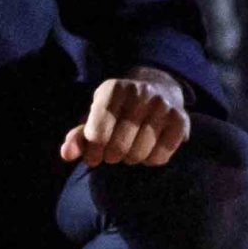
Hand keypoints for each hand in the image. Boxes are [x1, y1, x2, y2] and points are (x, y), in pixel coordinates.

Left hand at [59, 66, 191, 166]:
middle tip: (114, 152)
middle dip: (112, 156)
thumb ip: (78, 137)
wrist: (158, 89)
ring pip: (139, 153)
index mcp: (113, 88)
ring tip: (131, 148)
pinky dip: (152, 160)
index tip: (94, 155)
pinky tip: (149, 149)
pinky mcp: (181, 118)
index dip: (93, 152)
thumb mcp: (95, 117)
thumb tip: (67, 154)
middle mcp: (139, 92)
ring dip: (131, 158)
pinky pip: (161, 155)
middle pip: (118, 147)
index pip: (96, 134)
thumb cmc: (118, 110)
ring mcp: (162, 104)